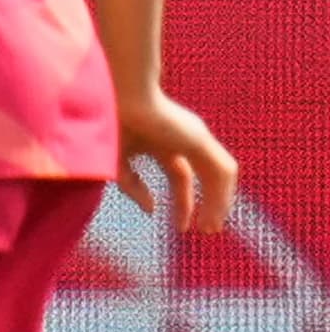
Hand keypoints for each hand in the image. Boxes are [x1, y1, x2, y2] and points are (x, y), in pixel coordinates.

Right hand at [116, 89, 237, 232]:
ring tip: (214, 228)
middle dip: (207, 204)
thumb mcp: (116, 165)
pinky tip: (219, 211)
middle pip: (201, 176)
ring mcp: (193, 137)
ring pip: (216, 175)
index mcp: (161, 143)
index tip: (181, 229)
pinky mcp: (200, 138)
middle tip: (209, 231)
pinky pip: (221, 170)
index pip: (179, 177)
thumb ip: (132, 187)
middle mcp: (181, 140)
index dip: (182, 204)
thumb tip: (152, 209)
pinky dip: (223, 193)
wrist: (117, 100)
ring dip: (219, 203)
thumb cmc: (109, 127)